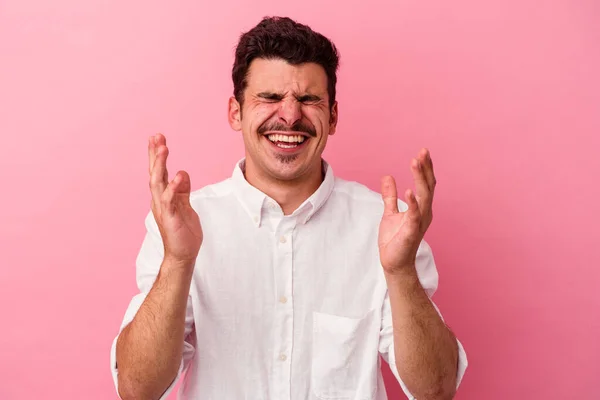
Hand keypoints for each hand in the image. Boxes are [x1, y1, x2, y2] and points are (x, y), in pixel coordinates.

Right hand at [148, 133, 202, 265]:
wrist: (183, 254)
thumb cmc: (183, 231)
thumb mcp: (185, 205)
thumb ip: (182, 189)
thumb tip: (181, 172)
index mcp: (163, 196)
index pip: (159, 172)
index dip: (157, 155)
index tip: (157, 138)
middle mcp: (159, 200)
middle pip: (155, 173)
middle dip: (155, 154)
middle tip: (156, 136)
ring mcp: (163, 208)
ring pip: (158, 182)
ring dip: (160, 165)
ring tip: (164, 148)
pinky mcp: (170, 217)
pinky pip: (169, 199)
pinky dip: (173, 187)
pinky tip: (177, 175)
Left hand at [378, 148, 435, 274]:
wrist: (394, 263)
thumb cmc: (394, 240)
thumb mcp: (389, 213)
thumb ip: (389, 196)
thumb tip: (387, 177)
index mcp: (420, 208)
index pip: (426, 184)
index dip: (425, 169)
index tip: (422, 152)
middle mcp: (424, 213)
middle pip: (428, 186)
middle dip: (426, 169)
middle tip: (423, 152)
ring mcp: (419, 222)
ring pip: (424, 196)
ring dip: (420, 179)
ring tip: (416, 162)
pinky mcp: (411, 231)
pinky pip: (414, 215)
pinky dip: (412, 202)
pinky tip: (408, 191)